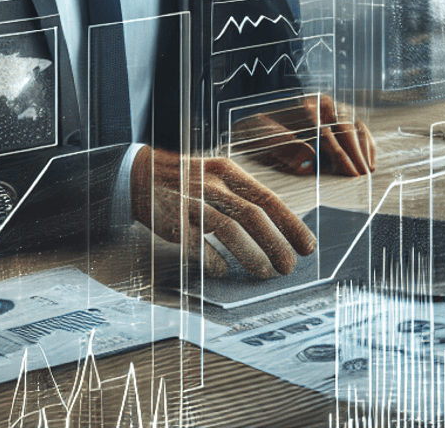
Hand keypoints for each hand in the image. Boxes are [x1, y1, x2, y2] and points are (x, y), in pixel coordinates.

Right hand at [131, 146, 315, 279]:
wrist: (138, 174)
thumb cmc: (184, 181)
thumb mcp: (215, 176)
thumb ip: (241, 197)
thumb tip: (275, 228)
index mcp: (226, 172)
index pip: (267, 198)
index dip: (290, 224)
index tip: (306, 245)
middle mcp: (211, 183)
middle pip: (252, 215)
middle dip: (275, 244)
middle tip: (289, 267)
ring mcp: (191, 200)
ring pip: (228, 228)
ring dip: (251, 254)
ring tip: (265, 273)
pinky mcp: (172, 220)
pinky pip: (197, 243)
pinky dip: (212, 259)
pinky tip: (223, 271)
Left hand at [233, 95, 375, 176]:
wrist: (258, 126)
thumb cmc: (260, 137)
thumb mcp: (264, 143)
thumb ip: (285, 150)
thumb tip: (308, 159)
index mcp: (303, 108)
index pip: (327, 132)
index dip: (340, 155)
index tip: (349, 173)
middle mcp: (320, 104)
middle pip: (345, 127)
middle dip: (355, 154)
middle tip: (362, 177)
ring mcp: (332, 108)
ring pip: (355, 125)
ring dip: (363, 150)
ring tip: (367, 172)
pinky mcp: (340, 115)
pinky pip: (359, 128)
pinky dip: (366, 144)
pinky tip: (370, 162)